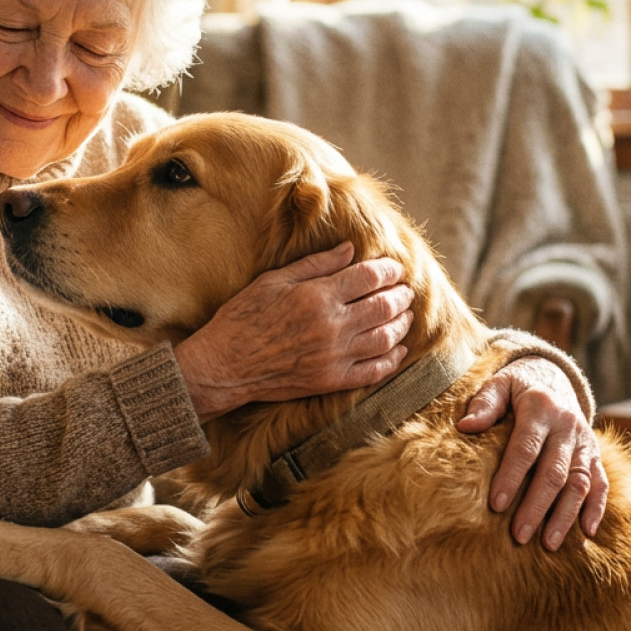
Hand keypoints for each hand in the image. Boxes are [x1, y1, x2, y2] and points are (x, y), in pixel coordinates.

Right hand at [175, 242, 413, 421]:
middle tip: (405, 289)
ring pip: (386, 338)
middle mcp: (332, 326)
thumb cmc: (243, 316)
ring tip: (405, 314)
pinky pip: (375, 371)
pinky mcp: (332, 381)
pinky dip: (393, 359)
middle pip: (384, 306)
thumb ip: (316, 264)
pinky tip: (398, 348)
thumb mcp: (274, 280)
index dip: (388, 270)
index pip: (369, 277)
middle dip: (400, 295)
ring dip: (402, 323)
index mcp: (317, 296)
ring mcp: (334, 357)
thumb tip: (350, 249)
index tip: (394, 267)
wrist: (225, 364)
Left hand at [457, 356, 607, 550]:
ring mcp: (585, 443)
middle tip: (519, 536)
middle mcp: (568, 427)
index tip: (496, 504)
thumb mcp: (500, 383)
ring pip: (580, 483)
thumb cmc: (518, 387)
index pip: (525, 448)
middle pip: (554, 472)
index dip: (511, 477)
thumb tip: (466, 427)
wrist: (554, 378)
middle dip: (536, 506)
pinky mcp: (595, 455)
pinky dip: (596, 509)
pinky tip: (585, 532)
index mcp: (541, 408)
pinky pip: (600, 484)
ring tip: (548, 544)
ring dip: (565, 515)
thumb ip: (485, 403)